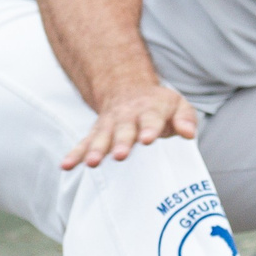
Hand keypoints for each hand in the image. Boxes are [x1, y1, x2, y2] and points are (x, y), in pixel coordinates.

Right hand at [62, 83, 197, 170]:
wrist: (128, 90)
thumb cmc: (159, 106)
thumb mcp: (178, 105)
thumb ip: (185, 118)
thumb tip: (189, 133)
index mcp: (150, 110)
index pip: (151, 120)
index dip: (149, 129)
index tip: (147, 139)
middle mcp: (127, 117)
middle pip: (123, 130)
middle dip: (121, 142)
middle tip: (121, 155)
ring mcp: (109, 125)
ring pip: (102, 138)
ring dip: (96, 150)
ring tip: (92, 163)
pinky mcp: (96, 134)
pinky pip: (84, 144)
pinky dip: (75, 154)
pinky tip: (66, 165)